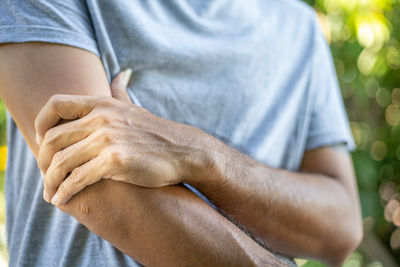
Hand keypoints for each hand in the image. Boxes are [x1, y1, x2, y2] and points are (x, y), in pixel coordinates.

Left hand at [35, 70, 205, 204]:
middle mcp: (101, 119)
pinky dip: (65, 191)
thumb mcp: (133, 108)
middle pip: (53, 139)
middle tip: (45, 175)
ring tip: (51, 193)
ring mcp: (108, 139)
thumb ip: (120, 91)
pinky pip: (78, 178)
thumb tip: (122, 73)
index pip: (55, 104)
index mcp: (101, 104)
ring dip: (50, 182)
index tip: (42, 141)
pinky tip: (62, 199)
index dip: (41, 123)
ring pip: (62, 162)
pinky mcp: (115, 161)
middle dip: (42, 161)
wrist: (183, 151)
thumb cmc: (155, 133)